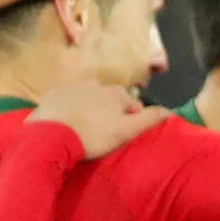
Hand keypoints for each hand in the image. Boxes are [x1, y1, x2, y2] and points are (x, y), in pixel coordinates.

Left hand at [31, 79, 166, 158]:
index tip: (128, 132)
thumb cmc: (93, 136)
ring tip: (87, 127)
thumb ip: (148, 120)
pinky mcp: (53, 96)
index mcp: (115, 94)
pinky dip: (70, 108)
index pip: (132, 102)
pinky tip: (67, 122)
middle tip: (106, 132)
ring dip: (90, 108)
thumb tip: (168, 111)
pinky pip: (66, 100)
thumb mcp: (125, 131)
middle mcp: (95, 85)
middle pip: (109, 98)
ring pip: (87, 97)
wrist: (51, 135)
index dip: (133, 117)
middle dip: (110, 111)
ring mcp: (72, 88)